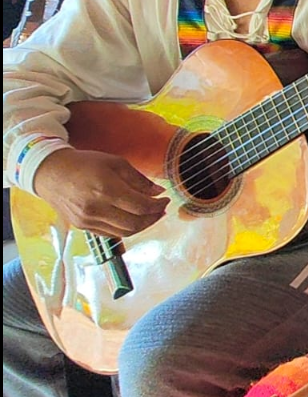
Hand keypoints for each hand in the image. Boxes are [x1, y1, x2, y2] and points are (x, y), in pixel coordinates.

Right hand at [31, 149, 168, 237]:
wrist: (51, 173)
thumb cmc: (85, 164)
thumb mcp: (115, 163)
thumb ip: (139, 179)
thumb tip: (159, 192)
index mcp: (106, 189)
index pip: (141, 206)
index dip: (158, 205)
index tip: (166, 199)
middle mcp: (96, 209)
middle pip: (135, 223)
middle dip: (154, 217)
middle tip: (161, 209)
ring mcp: (88, 220)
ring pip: (125, 232)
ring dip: (143, 225)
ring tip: (150, 215)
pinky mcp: (83, 227)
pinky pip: (112, 234)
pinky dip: (127, 228)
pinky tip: (133, 218)